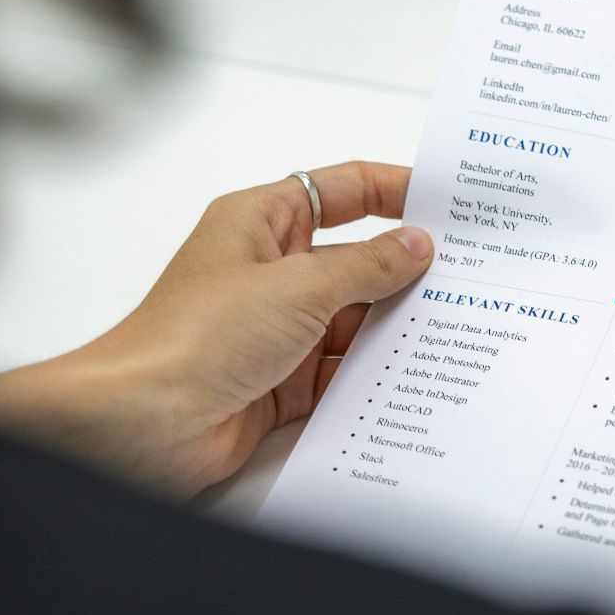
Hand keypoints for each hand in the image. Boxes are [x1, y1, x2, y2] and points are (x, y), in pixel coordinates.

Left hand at [0, 161, 431, 495]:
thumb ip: (366, 265)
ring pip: (353, 320)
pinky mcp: (281, 382)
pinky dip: (373, 375)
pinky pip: (341, 372)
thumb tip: (416, 245)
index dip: (393, 190)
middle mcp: (269, 271)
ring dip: (393, 328)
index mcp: (261, 223)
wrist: (143, 424)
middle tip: (471, 274)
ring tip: (456, 327)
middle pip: (354, 260)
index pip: (341, 191)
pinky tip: (416, 377)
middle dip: (405, 270)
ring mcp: (276, 329)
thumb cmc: (196, 337)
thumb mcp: (298, 286)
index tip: (447, 200)